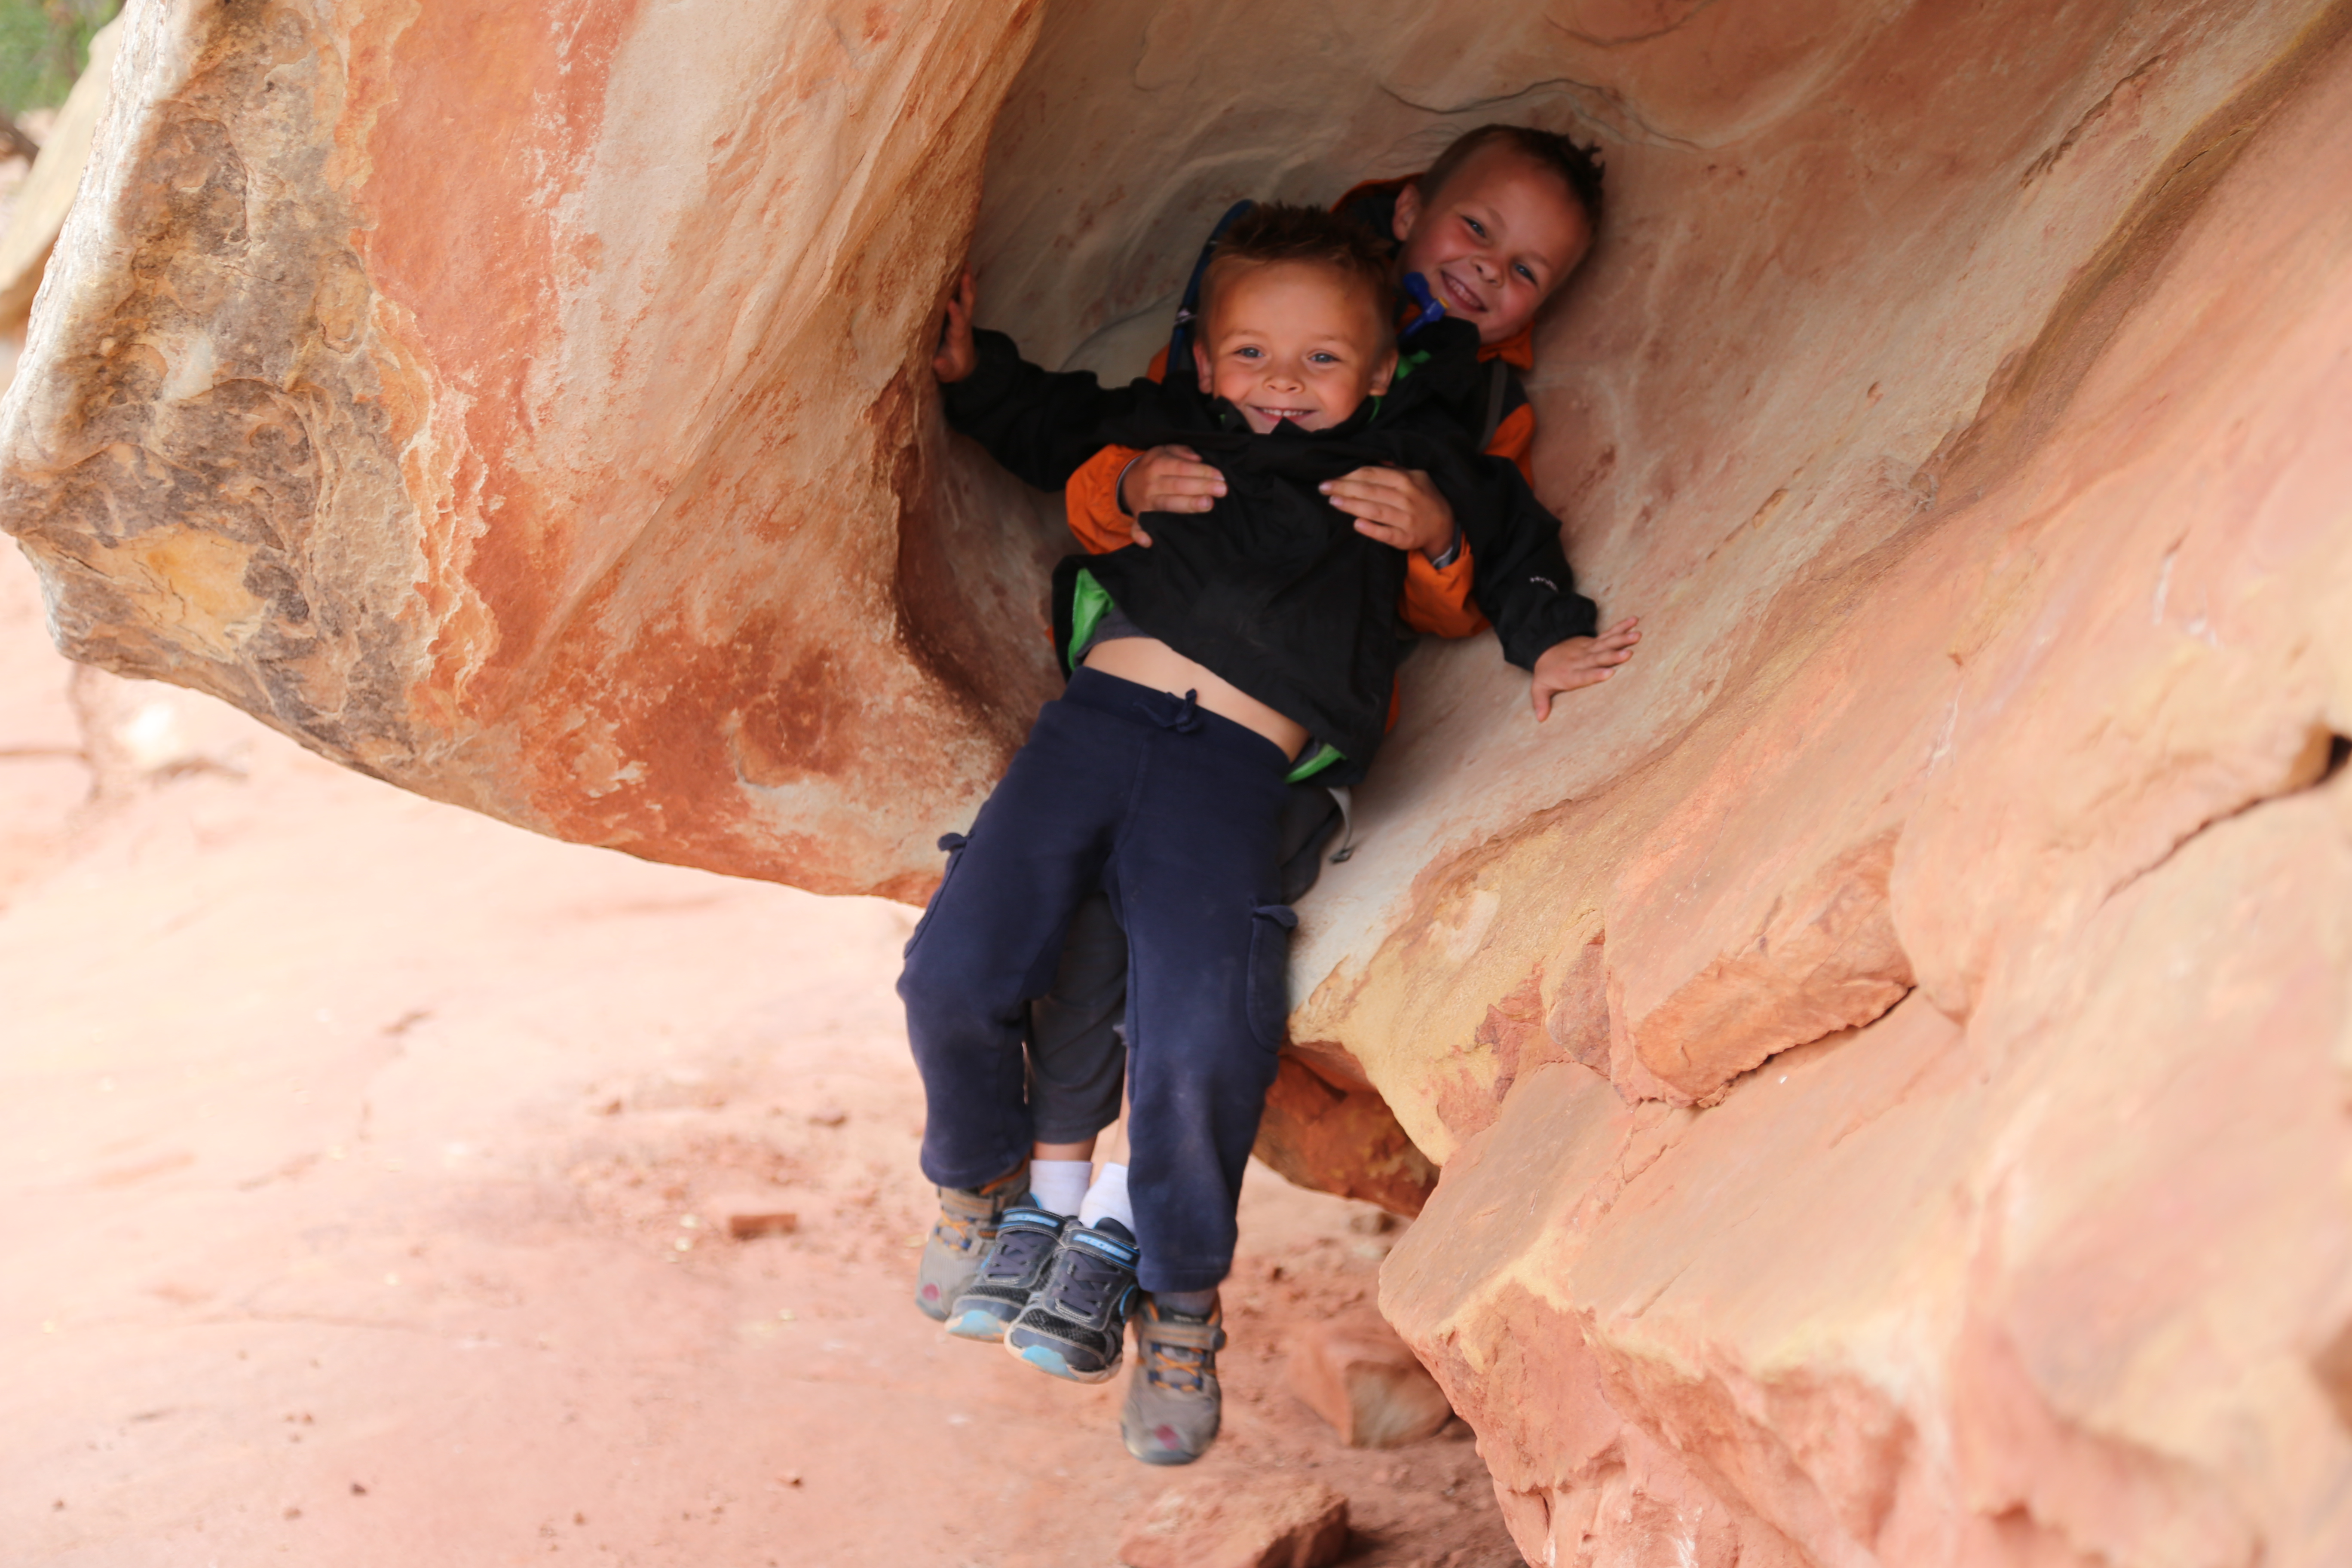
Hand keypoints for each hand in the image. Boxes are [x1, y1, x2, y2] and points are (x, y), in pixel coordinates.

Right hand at [932, 268, 977, 382]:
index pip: (959, 324)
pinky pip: (964, 293)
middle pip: (967, 304)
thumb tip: (938, 363)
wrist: (964, 364)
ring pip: (967, 295)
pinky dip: (963, 280)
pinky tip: (960, 264)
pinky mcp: (960, 311)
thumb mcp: (947, 373)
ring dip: (967, 279)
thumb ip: (943, 368)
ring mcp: (963, 316)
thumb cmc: (952, 368)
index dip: (956, 314)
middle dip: (966, 289)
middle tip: (964, 272)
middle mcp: (963, 323)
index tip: (951, 303)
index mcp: (959, 337)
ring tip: (965, 261)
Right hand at [1118, 445, 1225, 546]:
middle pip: (1178, 485)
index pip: (1181, 467)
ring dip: (1187, 505)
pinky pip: (1137, 528)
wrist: (1127, 482)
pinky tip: (1150, 541)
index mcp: (1157, 464)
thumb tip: (1197, 458)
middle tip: (1222, 490)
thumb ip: (1182, 452)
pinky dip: (1141, 535)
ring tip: (1207, 504)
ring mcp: (1145, 502)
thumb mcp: (1165, 451)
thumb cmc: (1155, 466)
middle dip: (1201, 487)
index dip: (1201, 471)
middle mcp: (1151, 484)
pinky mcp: (1140, 517)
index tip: (1220, 476)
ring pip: (1167, 504)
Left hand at [1320, 467, 1455, 558]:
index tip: (1330, 473)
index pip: (1372, 474)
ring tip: (1333, 501)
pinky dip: (1372, 529)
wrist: (1445, 524)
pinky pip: (1386, 534)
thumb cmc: (1424, 496)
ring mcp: (1406, 519)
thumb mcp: (1415, 476)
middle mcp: (1405, 498)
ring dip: (1352, 506)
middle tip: (1323, 486)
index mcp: (1405, 480)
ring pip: (1375, 511)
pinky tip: (1357, 524)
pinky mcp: (1405, 538)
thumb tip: (1370, 457)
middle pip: (1369, 491)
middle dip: (1344, 487)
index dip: (1349, 473)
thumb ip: (1394, 468)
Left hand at [1530, 617, 1640, 719]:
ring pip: (1606, 644)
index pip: (1583, 675)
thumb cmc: (1546, 673)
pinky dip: (1621, 627)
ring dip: (1621, 639)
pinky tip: (1634, 621)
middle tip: (1628, 654)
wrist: (1544, 648)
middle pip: (1598, 658)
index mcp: (1570, 673)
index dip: (1595, 674)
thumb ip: (1541, 701)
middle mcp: (1581, 660)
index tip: (1609, 673)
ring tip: (1637, 636)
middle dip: (1613, 656)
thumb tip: (1540, 718)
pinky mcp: (1594, 642)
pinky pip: (1609, 634)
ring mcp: (1589, 649)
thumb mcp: (1539, 687)